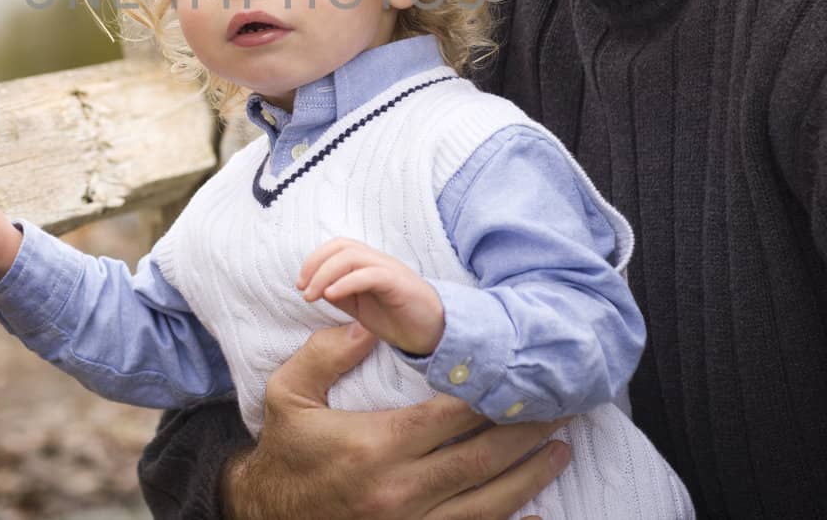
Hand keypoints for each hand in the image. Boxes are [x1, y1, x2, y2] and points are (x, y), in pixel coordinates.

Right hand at [222, 323, 570, 519]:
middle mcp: (400, 491)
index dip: (490, 396)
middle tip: (561, 408)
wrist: (265, 516)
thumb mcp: (288, 395)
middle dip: (525, 433)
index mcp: (374, 446)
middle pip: (481, 459)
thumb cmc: (285, 453)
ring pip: (487, 503)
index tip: (519, 375)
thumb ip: (324, 354)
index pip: (449, 416)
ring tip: (561, 450)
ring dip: (530, 477)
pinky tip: (538, 513)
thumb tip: (365, 325)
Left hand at [298, 238, 444, 354]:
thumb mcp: (361, 307)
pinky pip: (369, 275)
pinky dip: (346, 282)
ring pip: (352, 256)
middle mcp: (378, 261)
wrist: (434, 333)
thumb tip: (316, 288)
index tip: (300, 284)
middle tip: (303, 289)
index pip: (338, 246)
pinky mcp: (399, 283)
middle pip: (342, 246)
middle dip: (316, 264)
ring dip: (325, 274)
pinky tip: (330, 296)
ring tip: (312, 295)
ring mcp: (389, 269)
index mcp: (369, 263)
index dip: (314, 260)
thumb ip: (341, 295)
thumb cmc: (398, 318)